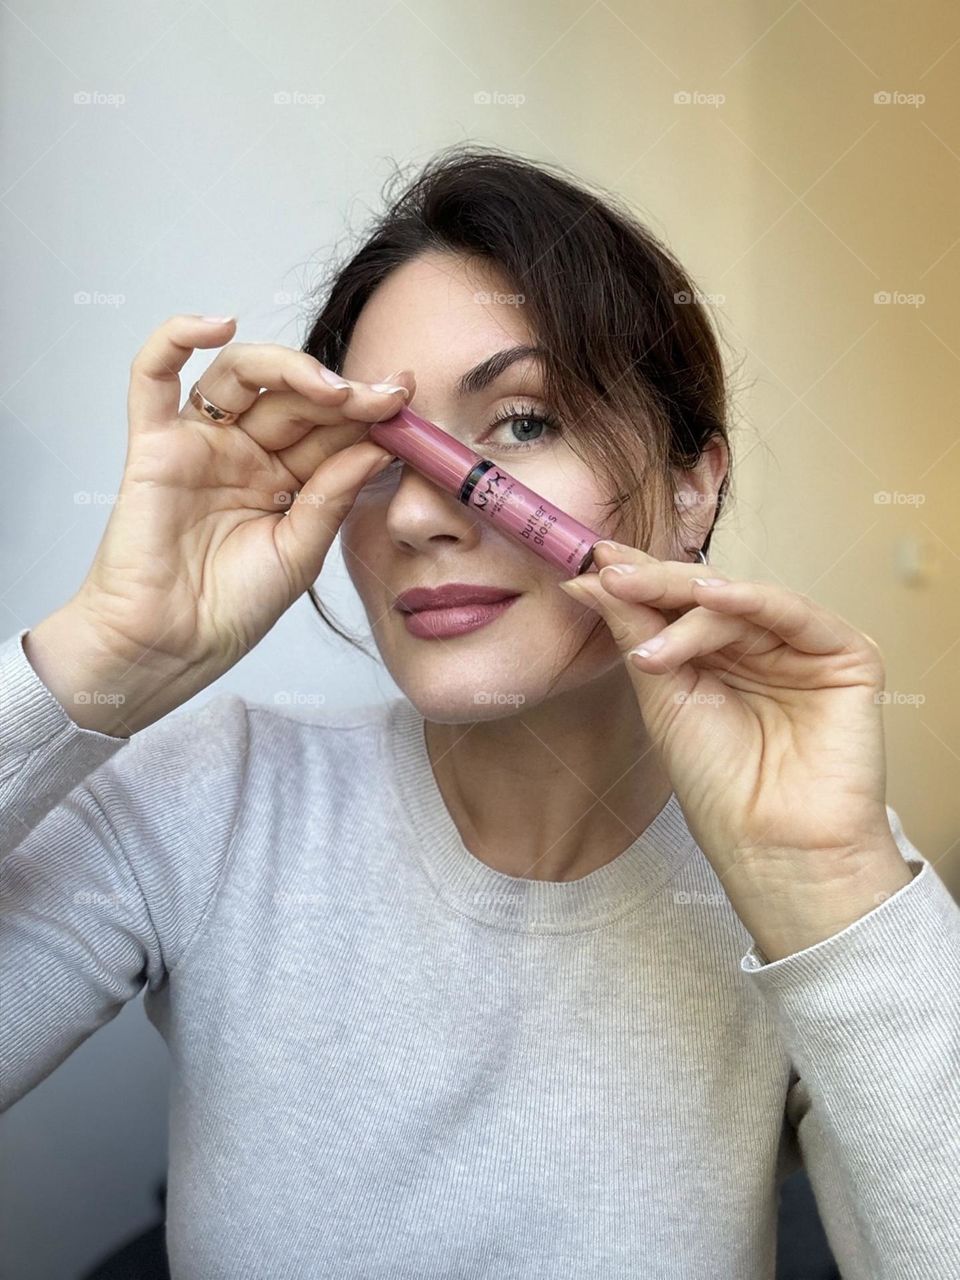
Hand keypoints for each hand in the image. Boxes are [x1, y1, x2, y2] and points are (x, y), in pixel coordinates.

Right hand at [25, 314, 412, 734]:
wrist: (170, 647)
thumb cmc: (230, 610)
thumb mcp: (301, 553)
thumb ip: (332, 496)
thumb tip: (376, 447)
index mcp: (286, 479)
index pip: (330, 428)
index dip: (366, 411)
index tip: (405, 399)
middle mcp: (246, 453)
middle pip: (294, 398)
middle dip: (341, 392)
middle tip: (380, 395)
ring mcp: (201, 444)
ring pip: (241, 375)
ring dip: (287, 368)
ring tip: (329, 386)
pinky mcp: (155, 445)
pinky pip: (153, 377)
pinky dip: (176, 339)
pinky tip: (217, 324)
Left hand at [559, 541, 912, 956]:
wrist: (771, 845)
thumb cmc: (718, 785)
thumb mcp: (662, 697)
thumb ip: (636, 633)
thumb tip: (590, 578)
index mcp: (719, 660)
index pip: (678, 607)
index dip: (639, 583)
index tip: (593, 564)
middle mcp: (761, 648)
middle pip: (707, 597)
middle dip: (654, 581)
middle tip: (609, 570)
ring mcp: (803, 649)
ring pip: (742, 601)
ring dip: (685, 598)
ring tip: (635, 597)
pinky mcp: (847, 655)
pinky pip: (795, 613)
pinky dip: (751, 600)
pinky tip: (708, 598)